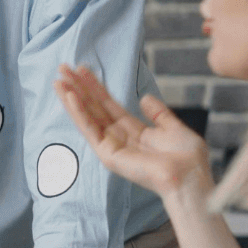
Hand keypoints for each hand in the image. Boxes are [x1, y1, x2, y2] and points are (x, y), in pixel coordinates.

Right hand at [55, 64, 212, 203]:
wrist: (189, 178)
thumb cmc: (188, 160)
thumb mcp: (175, 129)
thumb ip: (159, 114)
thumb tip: (145, 98)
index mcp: (134, 132)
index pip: (109, 105)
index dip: (95, 87)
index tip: (82, 69)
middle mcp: (119, 139)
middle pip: (94, 108)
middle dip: (78, 88)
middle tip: (63, 69)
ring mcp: (111, 147)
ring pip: (87, 117)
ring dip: (71, 98)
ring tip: (58, 80)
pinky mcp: (108, 155)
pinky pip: (90, 130)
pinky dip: (79, 113)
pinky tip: (70, 97)